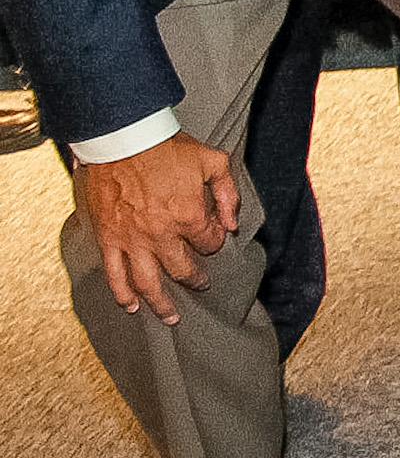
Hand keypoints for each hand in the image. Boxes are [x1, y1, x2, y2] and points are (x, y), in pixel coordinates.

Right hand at [78, 134, 238, 322]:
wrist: (122, 139)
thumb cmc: (168, 148)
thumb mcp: (212, 161)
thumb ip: (227, 193)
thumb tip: (233, 223)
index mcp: (188, 215)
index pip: (209, 243)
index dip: (214, 241)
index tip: (213, 236)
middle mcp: (160, 234)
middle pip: (182, 270)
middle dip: (195, 280)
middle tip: (201, 285)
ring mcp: (132, 240)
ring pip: (147, 282)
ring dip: (160, 303)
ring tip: (170, 317)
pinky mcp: (109, 239)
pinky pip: (114, 273)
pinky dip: (122, 293)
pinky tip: (130, 306)